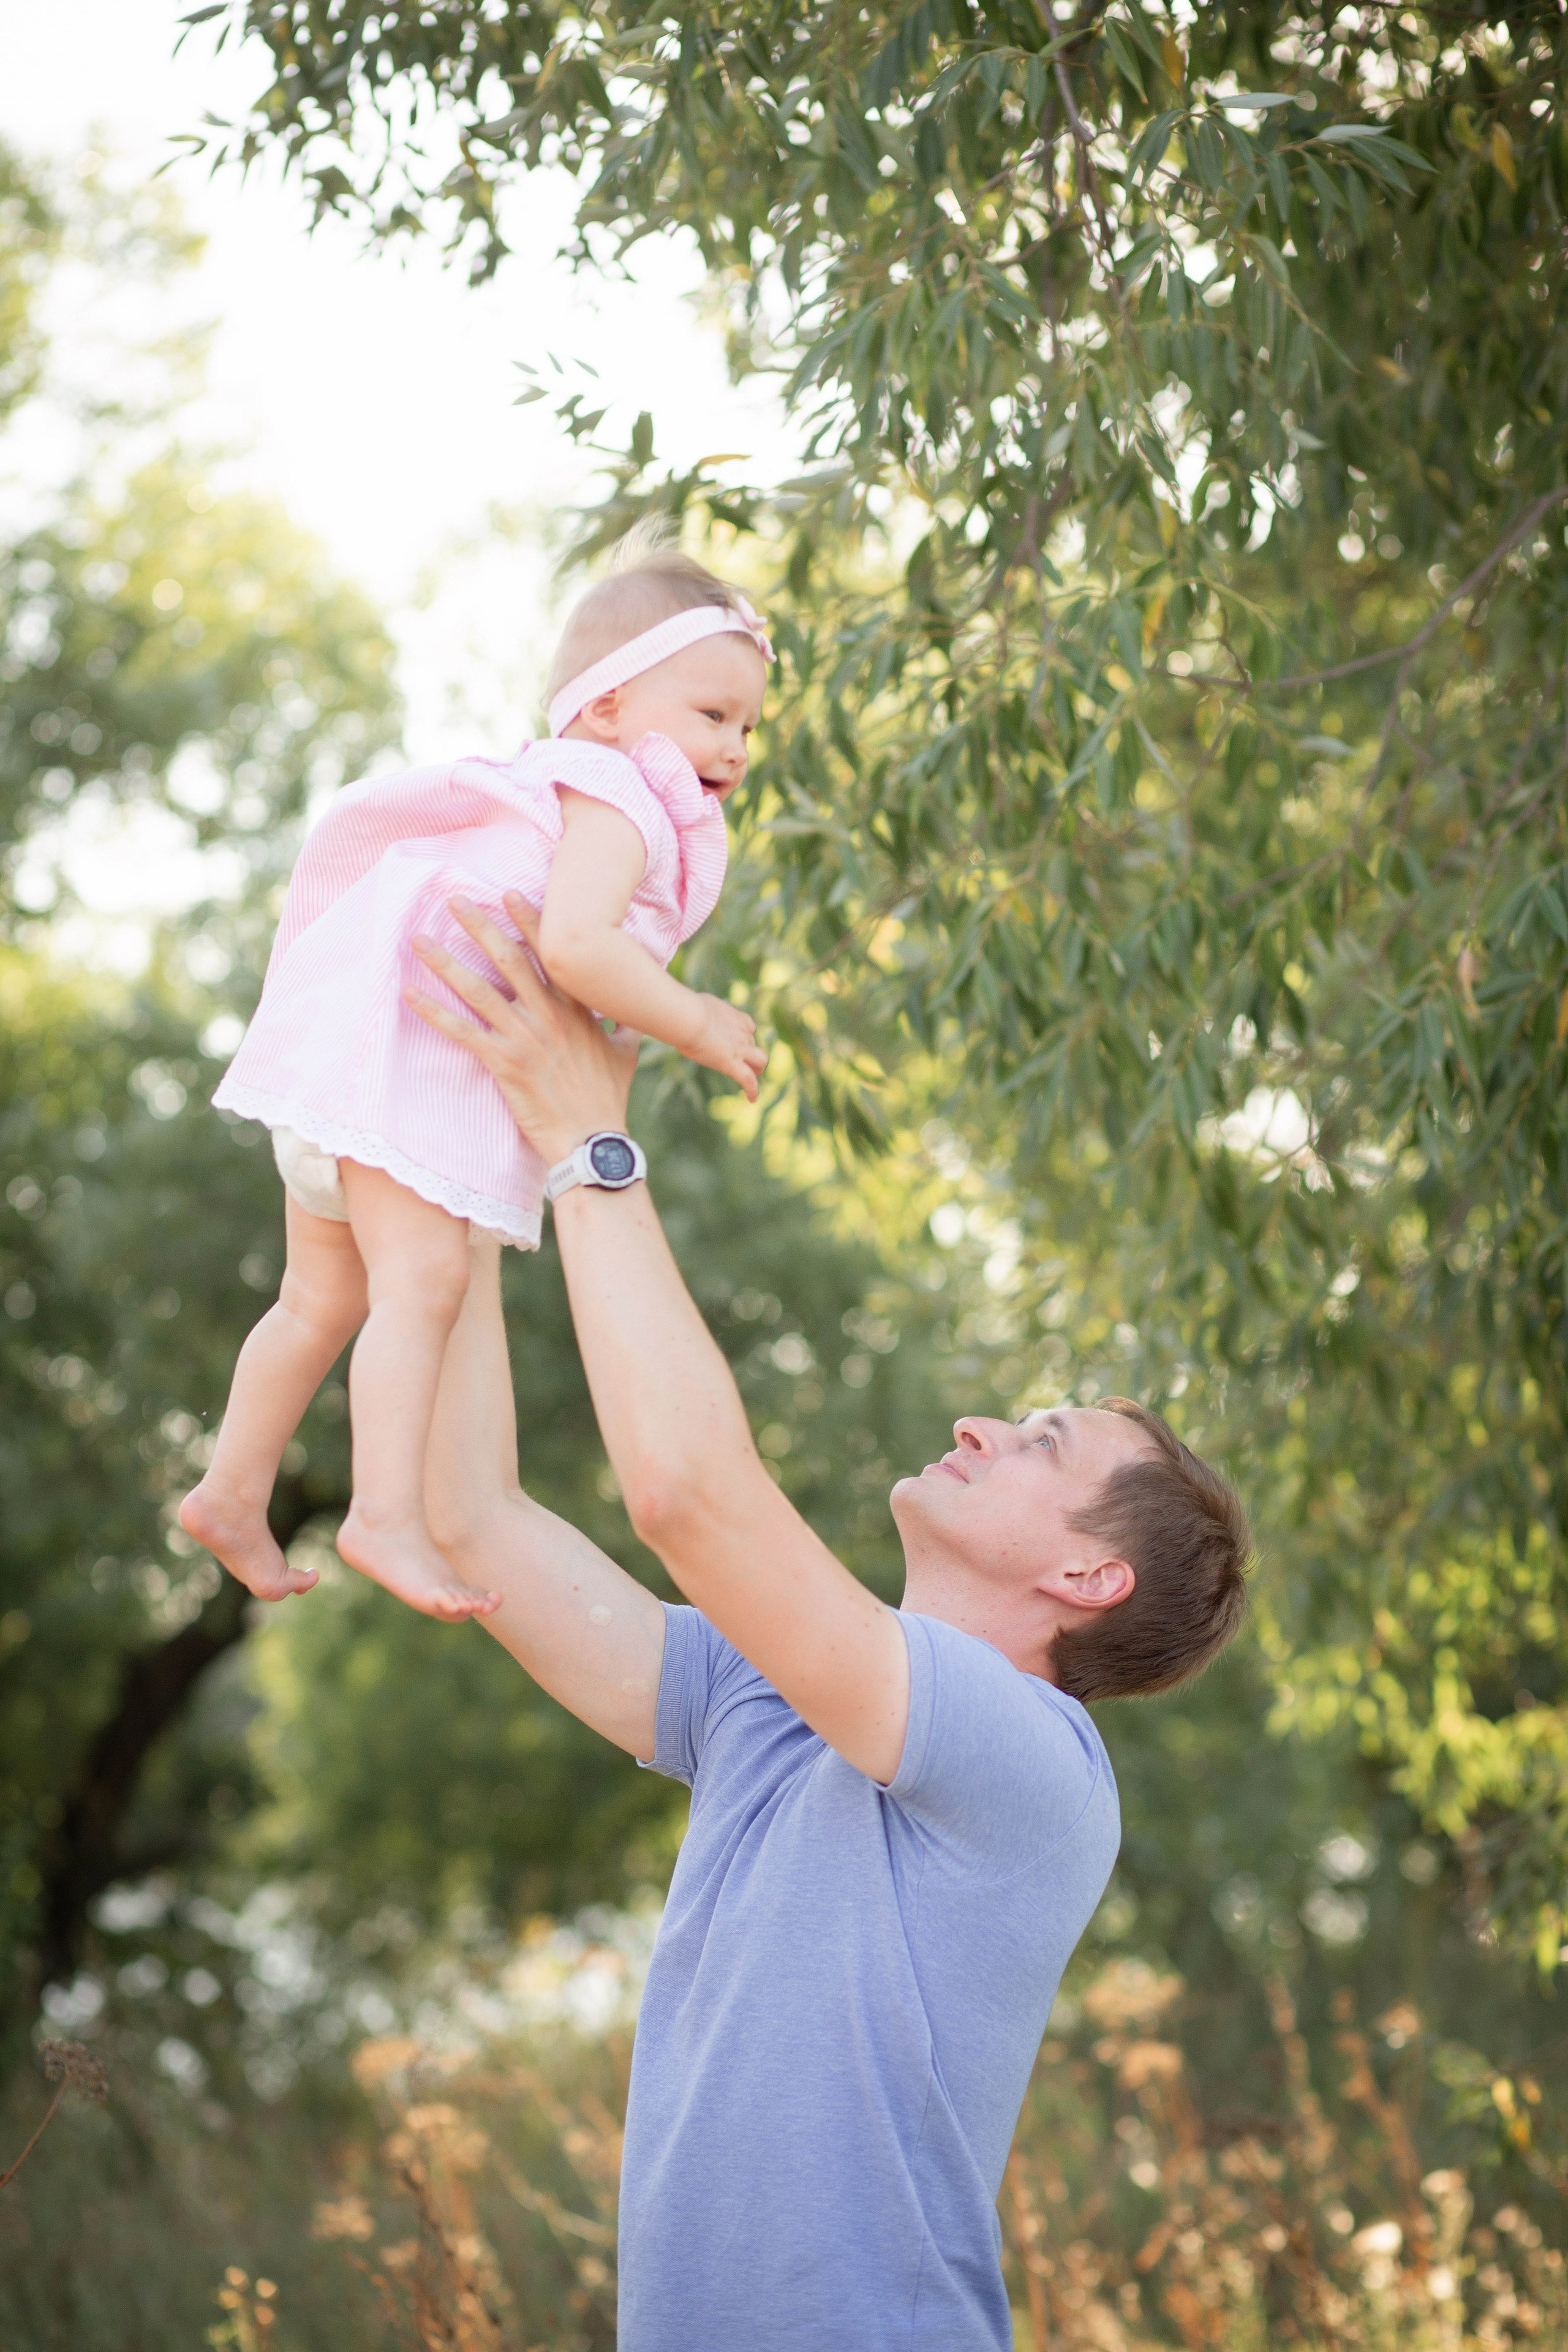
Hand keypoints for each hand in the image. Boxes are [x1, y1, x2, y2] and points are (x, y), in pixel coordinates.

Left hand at [406, 893, 639, 1167]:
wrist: (592, 1140)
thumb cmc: (608, 1100)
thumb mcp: (627, 1056)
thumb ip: (625, 1027)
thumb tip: (634, 1014)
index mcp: (577, 1009)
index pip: (551, 954)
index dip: (528, 921)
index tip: (508, 893)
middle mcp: (549, 1016)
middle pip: (509, 960)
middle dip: (480, 926)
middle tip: (454, 899)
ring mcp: (526, 1038)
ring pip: (479, 990)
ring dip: (446, 962)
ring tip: (419, 939)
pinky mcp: (505, 1064)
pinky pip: (462, 1032)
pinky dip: (434, 1012)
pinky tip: (410, 994)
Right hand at [686, 994, 768, 1101]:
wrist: (690, 1019)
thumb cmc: (687, 1009)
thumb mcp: (697, 1003)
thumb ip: (699, 1008)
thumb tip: (687, 1006)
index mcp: (735, 1017)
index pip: (748, 1026)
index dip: (744, 1034)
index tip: (736, 1041)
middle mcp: (742, 1032)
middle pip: (755, 1044)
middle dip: (752, 1052)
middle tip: (744, 1061)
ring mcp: (740, 1049)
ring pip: (760, 1061)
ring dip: (757, 1069)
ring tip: (752, 1077)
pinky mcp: (732, 1065)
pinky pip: (748, 1080)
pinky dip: (752, 1090)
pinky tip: (752, 1099)